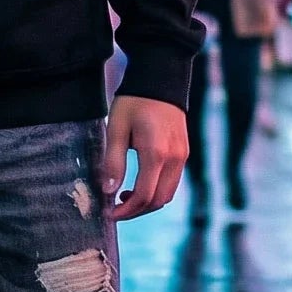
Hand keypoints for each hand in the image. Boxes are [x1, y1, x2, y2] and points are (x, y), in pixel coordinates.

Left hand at [100, 95, 188, 221]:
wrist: (160, 78)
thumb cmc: (134, 101)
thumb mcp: (116, 128)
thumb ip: (113, 161)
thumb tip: (107, 192)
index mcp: (156, 153)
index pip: (144, 196)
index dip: (126, 211)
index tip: (109, 213)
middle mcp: (175, 158)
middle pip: (159, 200)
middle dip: (136, 211)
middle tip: (115, 210)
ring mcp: (183, 156)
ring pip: (168, 194)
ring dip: (147, 202)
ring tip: (124, 196)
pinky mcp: (184, 152)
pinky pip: (172, 182)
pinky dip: (156, 190)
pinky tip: (139, 183)